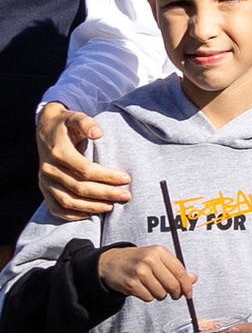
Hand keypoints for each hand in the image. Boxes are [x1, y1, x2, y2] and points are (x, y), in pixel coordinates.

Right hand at [37, 104, 128, 218]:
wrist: (45, 129)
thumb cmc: (66, 124)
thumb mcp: (75, 117)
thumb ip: (86, 122)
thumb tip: (98, 133)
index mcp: (59, 152)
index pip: (86, 170)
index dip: (107, 176)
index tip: (126, 178)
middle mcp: (49, 169)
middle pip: (79, 187)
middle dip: (105, 193)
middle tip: (126, 195)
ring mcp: (45, 181)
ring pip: (68, 201)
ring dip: (90, 207)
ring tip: (111, 207)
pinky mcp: (44, 188)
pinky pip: (55, 207)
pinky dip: (71, 215)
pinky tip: (88, 215)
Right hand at [97, 243, 193, 302]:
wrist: (111, 262)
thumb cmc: (138, 260)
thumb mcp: (158, 258)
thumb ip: (176, 268)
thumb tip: (193, 279)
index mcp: (159, 251)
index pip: (180, 271)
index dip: (187, 285)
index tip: (189, 293)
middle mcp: (149, 260)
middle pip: (172, 284)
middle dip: (176, 293)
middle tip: (175, 295)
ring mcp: (139, 272)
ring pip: (161, 293)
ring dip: (161, 295)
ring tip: (155, 288)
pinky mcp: (131, 284)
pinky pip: (148, 298)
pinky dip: (149, 297)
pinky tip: (143, 289)